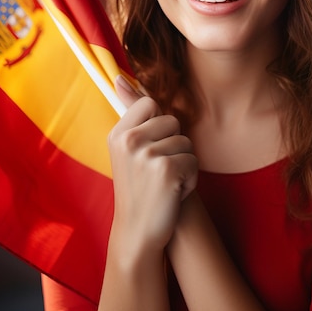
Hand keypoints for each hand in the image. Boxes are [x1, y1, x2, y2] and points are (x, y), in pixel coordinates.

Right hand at [108, 76, 197, 258]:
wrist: (137, 233)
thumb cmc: (138, 188)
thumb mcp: (127, 149)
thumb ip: (130, 113)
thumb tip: (120, 77)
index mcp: (118, 133)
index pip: (151, 103)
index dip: (160, 126)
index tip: (152, 148)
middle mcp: (128, 140)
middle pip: (173, 121)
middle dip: (174, 145)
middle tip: (158, 171)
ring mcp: (146, 154)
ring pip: (186, 142)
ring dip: (183, 164)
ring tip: (165, 183)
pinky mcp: (166, 169)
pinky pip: (193, 161)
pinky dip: (190, 179)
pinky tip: (173, 194)